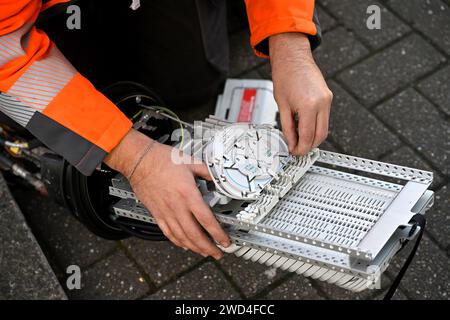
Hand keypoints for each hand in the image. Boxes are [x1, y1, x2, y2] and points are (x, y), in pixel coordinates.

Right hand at [104, 129, 229, 258]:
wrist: (140, 160)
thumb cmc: (162, 159)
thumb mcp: (191, 161)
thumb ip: (207, 171)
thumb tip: (217, 177)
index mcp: (188, 194)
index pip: (206, 220)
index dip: (217, 233)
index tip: (224, 240)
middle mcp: (177, 206)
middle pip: (194, 234)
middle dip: (208, 247)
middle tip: (217, 253)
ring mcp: (165, 212)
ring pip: (181, 237)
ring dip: (194, 247)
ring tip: (204, 253)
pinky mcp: (156, 213)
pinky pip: (168, 232)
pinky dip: (177, 241)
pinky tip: (184, 245)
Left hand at [269, 33, 332, 154]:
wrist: (293, 57)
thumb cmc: (285, 76)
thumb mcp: (282, 106)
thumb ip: (287, 127)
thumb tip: (291, 142)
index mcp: (308, 106)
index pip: (308, 136)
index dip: (301, 148)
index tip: (295, 152)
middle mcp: (322, 103)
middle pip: (321, 135)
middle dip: (310, 146)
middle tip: (298, 148)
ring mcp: (327, 99)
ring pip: (325, 128)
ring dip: (314, 136)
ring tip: (299, 138)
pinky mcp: (328, 97)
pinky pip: (324, 117)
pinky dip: (316, 125)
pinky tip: (304, 126)